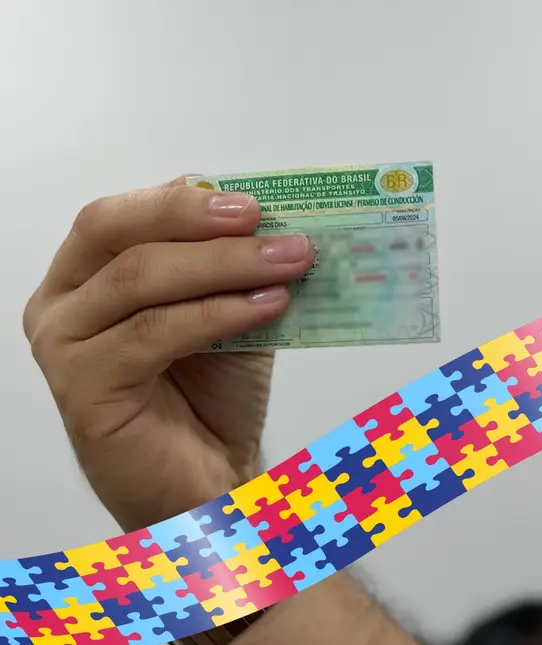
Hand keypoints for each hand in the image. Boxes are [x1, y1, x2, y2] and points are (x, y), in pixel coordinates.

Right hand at [23, 176, 314, 531]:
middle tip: (263, 219)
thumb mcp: (231, 312)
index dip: (184, 200)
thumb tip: (280, 218)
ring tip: (288, 262)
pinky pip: (152, 333)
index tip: (253, 199)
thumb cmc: (212, 394)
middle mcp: (63, 301)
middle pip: (116, 230)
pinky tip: (266, 306)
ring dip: (224, 264)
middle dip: (195, 218)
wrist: (208, 477)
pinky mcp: (80, 388)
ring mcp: (63, 344)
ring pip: (138, 277)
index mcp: (88, 273)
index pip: (123, 213)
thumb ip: (238, 268)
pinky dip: (216, 313)